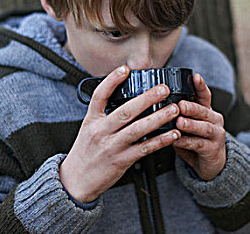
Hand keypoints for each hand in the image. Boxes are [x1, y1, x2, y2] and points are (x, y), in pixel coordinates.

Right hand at [60, 66, 180, 202]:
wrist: (75, 180)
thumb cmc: (85, 152)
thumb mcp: (88, 128)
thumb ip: (104, 115)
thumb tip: (125, 99)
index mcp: (92, 120)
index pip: (99, 96)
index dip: (112, 81)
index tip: (125, 69)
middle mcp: (101, 131)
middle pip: (126, 111)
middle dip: (147, 98)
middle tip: (163, 89)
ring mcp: (112, 146)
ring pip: (138, 129)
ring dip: (158, 118)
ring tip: (174, 109)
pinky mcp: (122, 160)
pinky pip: (145, 148)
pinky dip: (161, 141)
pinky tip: (173, 134)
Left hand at [173, 74, 225, 180]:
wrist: (210, 163)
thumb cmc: (194, 139)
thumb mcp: (188, 123)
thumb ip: (178, 113)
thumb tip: (154, 100)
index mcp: (206, 110)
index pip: (205, 95)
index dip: (200, 86)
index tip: (195, 76)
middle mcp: (214, 120)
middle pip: (204, 110)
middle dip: (192, 107)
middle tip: (180, 105)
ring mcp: (216, 134)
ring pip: (204, 127)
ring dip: (191, 125)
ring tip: (179, 122)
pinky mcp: (212, 149)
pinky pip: (198, 144)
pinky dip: (186, 142)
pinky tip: (176, 140)